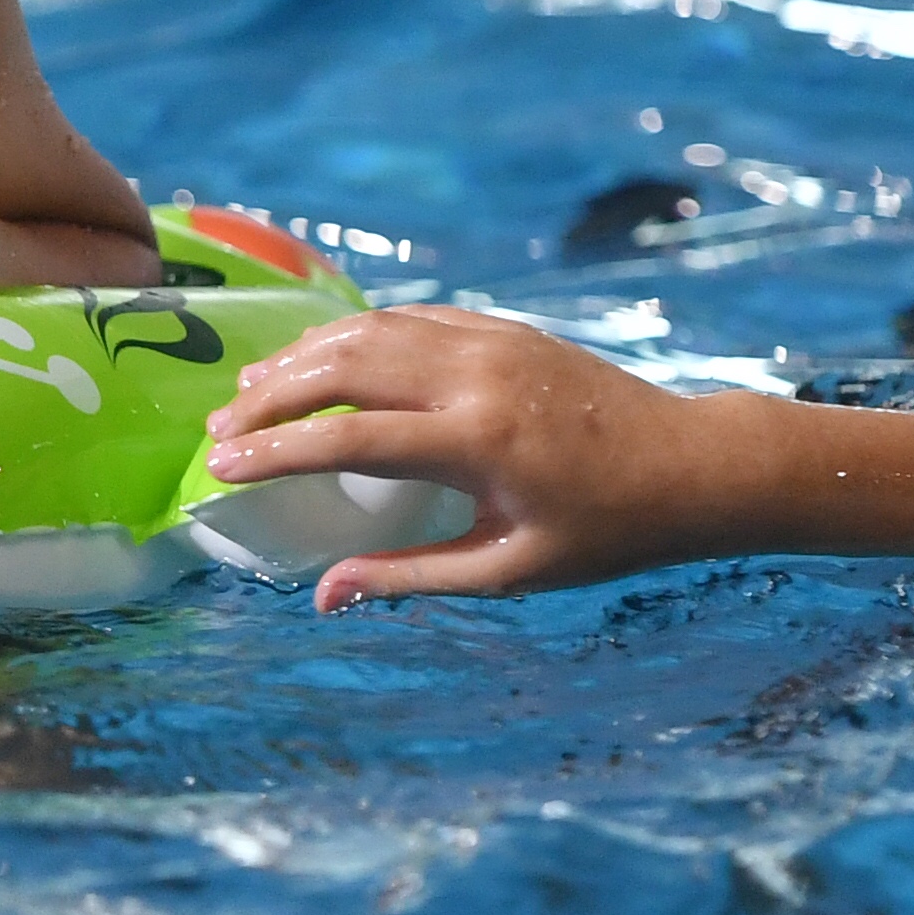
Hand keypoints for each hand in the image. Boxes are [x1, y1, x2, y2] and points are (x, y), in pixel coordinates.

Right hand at [197, 304, 722, 607]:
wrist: (693, 464)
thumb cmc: (606, 531)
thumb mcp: (511, 570)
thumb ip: (410, 576)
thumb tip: (325, 596)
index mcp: (478, 441)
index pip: (350, 437)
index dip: (277, 452)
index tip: (222, 468)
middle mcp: (476, 376)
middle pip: (345, 368)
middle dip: (271, 397)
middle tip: (220, 430)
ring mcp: (490, 341)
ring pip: (371, 330)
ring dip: (303, 356)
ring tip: (251, 391)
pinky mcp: (503, 327)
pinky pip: (411, 317)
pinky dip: (356, 334)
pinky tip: (324, 357)